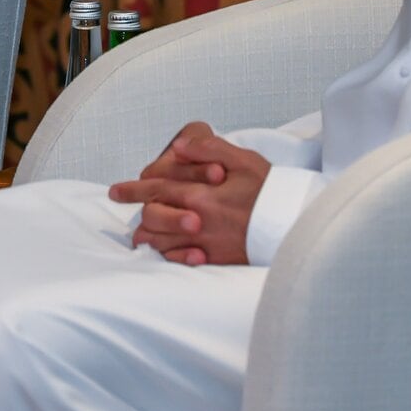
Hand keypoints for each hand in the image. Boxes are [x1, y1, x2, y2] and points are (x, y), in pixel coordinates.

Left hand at [109, 130, 270, 265]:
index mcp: (201, 193)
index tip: (115, 191)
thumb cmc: (270, 190)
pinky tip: (167, 249)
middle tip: (126, 209)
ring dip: (149, 235)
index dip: (132, 189)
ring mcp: (206, 244)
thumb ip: (208, 149)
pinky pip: (180, 261)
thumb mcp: (243, 159)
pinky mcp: (216, 260)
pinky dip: (168, 255)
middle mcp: (198, 221)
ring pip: (161, 243)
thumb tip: (177, 148)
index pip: (155, 189)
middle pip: (152, 217)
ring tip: (143, 231)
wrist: (295, 223)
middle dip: (137, 212)